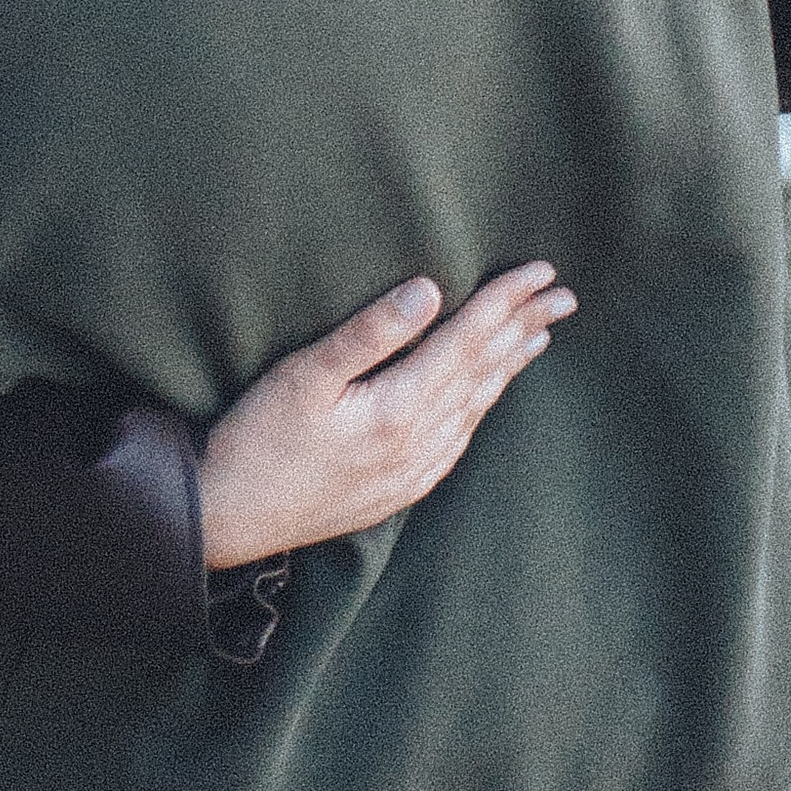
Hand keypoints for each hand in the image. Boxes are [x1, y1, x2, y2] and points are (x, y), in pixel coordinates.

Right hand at [197, 266, 574, 570]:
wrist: (225, 519)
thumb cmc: (257, 439)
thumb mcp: (304, 375)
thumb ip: (369, 332)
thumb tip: (431, 289)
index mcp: (400, 409)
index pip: (469, 340)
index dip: (506, 301)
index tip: (543, 272)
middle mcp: (419, 443)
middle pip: (485, 371)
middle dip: (525, 328)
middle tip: (565, 297)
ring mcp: (412, 471)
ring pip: (477, 406)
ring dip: (509, 366)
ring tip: (539, 335)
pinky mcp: (398, 489)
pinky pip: (458, 439)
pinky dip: (481, 407)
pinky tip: (486, 396)